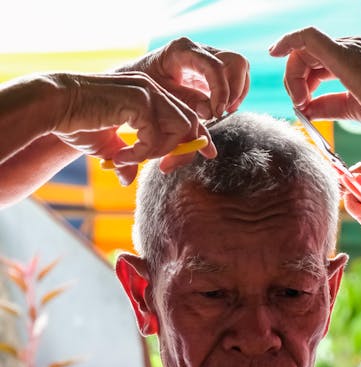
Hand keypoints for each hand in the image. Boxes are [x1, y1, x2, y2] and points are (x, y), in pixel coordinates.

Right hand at [51, 71, 213, 184]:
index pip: (187, 116)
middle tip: (164, 168)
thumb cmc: (77, 123)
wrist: (55, 107)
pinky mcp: (138, 100)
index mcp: (150, 96)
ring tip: (132, 158)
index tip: (200, 156)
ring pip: (179, 129)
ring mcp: (147, 92)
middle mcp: (153, 90)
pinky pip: (155, 136)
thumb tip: (128, 178)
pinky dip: (141, 153)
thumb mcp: (106, 147)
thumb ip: (124, 159)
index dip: (198, 138)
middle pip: (191, 123)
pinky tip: (120, 156)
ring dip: (160, 152)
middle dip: (183, 151)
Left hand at [118, 37, 249, 121]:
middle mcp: (199, 50)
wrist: (135, 83)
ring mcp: (207, 58)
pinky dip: (234, 94)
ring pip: (239, 68)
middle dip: (234, 90)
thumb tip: (211, 111)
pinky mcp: (211, 70)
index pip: (215, 66)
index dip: (221, 91)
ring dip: (237, 92)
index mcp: (182, 50)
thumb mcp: (162, 97)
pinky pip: (235, 78)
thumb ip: (186, 103)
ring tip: (222, 111)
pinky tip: (221, 108)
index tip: (217, 113)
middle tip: (221, 112)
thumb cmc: (144, 88)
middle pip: (235, 62)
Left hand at [269, 27, 360, 128]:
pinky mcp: (341, 52)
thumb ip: (327, 107)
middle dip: (295, 81)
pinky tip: (275, 53)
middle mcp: (349, 47)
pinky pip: (306, 38)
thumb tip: (306, 111)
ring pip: (303, 50)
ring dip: (294, 77)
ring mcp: (346, 46)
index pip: (318, 63)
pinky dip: (288, 42)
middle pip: (306, 56)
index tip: (297, 98)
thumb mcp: (351, 109)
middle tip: (300, 105)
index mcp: (354, 59)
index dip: (301, 79)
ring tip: (301, 102)